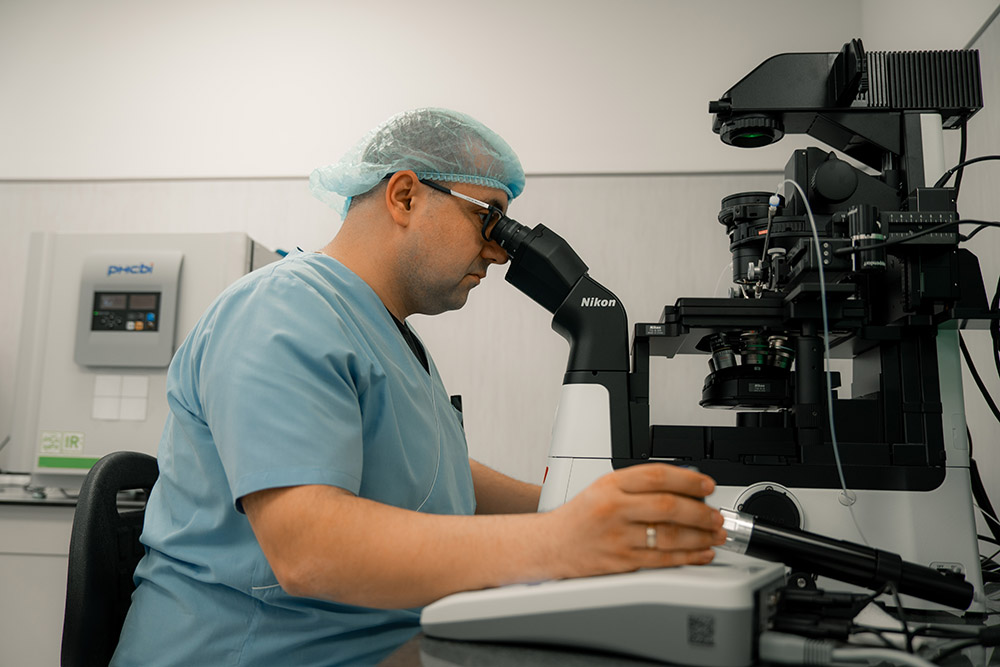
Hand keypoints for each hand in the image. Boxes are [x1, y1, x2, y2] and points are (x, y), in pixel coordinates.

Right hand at [543, 463, 725, 578]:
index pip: (656, 476)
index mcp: (611, 485)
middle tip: (716, 515)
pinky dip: (688, 557)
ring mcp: (617, 537)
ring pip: (669, 535)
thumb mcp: (605, 488)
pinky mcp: (621, 562)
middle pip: (667, 506)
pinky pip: (662, 559)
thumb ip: (640, 486)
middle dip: (700, 512)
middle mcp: (613, 509)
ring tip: (714, 534)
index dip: (688, 479)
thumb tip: (685, 488)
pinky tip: (700, 553)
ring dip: (700, 536)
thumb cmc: (581, 516)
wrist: (552, 544)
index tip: (707, 485)